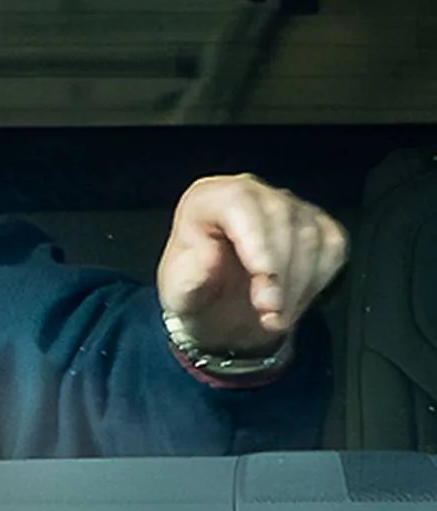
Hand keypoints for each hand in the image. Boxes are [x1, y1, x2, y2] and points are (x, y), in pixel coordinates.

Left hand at [156, 174, 346, 354]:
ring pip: (311, 235)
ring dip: (298, 284)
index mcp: (209, 199)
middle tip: (270, 311)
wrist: (220, 314)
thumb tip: (207, 257)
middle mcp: (250, 193)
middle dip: (280, 270)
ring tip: (275, 317)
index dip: (256, 239)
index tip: (263, 276)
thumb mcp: (179, 295)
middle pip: (281, 217)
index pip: (239, 202)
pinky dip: (317, 281)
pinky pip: (332, 248)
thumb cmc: (197, 296)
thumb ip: (188, 277)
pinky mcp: (317, 227)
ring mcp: (288, 207)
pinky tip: (293, 303)